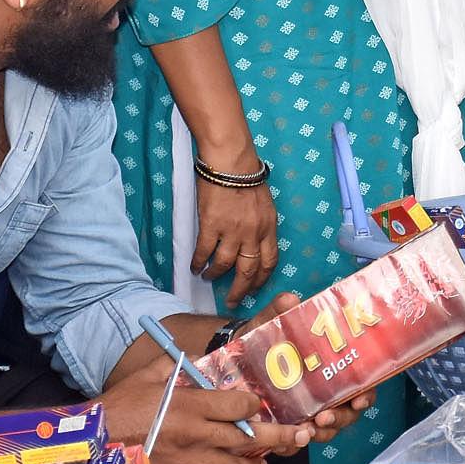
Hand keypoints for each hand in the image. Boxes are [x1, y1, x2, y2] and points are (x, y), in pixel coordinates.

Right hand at [97, 357, 277, 463]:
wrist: (91, 445)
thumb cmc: (117, 407)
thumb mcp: (146, 376)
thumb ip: (174, 364)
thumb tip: (191, 354)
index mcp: (191, 406)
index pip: (239, 407)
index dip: (253, 405)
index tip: (257, 404)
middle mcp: (196, 436)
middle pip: (247, 440)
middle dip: (277, 438)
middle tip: (297, 437)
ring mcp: (188, 462)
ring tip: (263, 463)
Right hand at [193, 164, 278, 304]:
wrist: (231, 161)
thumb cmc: (247, 177)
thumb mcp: (265, 205)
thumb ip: (261, 226)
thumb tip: (254, 244)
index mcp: (269, 227)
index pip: (269, 262)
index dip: (261, 279)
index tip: (254, 288)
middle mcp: (253, 233)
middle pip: (248, 271)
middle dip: (241, 290)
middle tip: (233, 301)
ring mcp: (232, 231)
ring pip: (224, 265)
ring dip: (215, 275)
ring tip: (209, 277)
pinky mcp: (211, 226)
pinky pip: (204, 252)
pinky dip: (199, 262)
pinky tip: (195, 267)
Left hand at [234, 292, 372, 445]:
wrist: (233, 358)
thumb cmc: (262, 339)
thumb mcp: (270, 322)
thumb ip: (279, 310)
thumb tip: (290, 299)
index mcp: (331, 368)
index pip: (360, 384)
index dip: (366, 394)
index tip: (360, 398)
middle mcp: (326, 393)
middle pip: (347, 413)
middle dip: (340, 418)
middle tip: (324, 417)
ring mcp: (308, 411)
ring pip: (326, 430)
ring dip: (321, 434)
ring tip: (306, 431)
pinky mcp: (287, 425)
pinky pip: (295, 442)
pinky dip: (294, 444)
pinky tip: (286, 442)